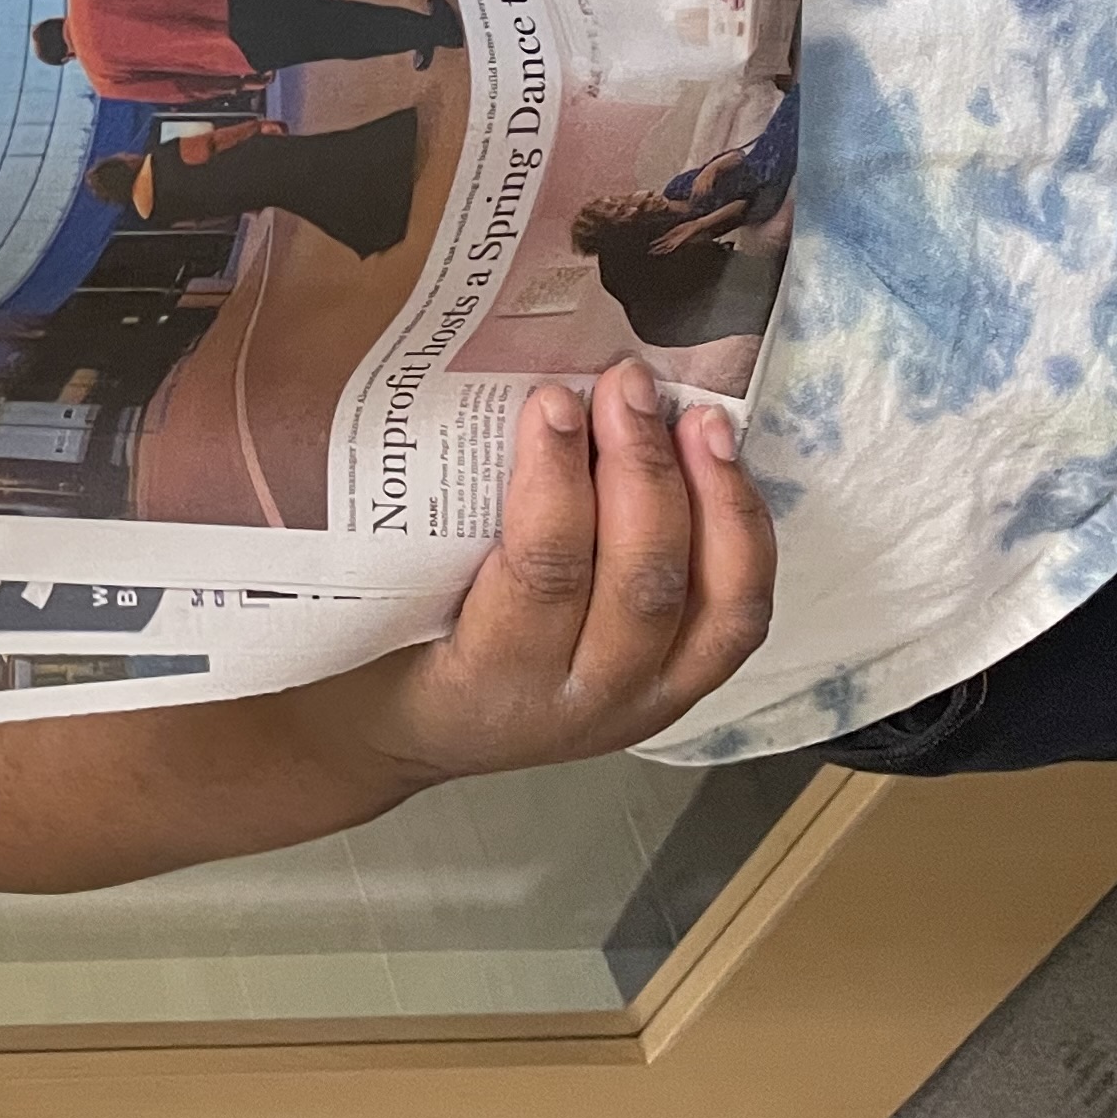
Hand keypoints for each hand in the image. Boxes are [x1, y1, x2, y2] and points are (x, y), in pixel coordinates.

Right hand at [296, 359, 775, 787]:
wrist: (409, 734)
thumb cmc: (377, 649)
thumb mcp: (373, 599)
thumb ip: (415, 521)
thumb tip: (459, 387)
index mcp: (493, 677)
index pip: (544, 573)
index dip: (557, 480)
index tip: (552, 399)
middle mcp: (583, 699)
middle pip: (640, 581)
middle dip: (641, 469)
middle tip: (625, 383)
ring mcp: (647, 700)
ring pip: (713, 603)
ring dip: (713, 499)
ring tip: (697, 416)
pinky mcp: (686, 689)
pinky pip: (739, 616)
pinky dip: (743, 537)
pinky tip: (724, 466)